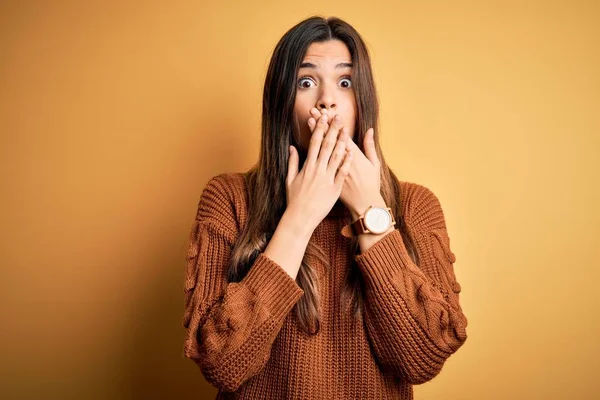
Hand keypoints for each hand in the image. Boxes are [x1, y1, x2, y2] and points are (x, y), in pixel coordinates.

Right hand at [286, 110, 353, 231]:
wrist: (300, 218)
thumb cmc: (294, 199)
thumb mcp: (289, 179)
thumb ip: (292, 162)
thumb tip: (291, 147)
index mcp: (307, 166)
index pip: (314, 143)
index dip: (319, 129)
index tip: (322, 117)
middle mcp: (317, 170)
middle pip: (327, 146)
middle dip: (332, 130)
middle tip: (338, 117)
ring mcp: (326, 179)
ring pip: (336, 156)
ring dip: (342, 142)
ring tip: (346, 130)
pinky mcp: (334, 189)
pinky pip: (342, 172)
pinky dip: (346, 161)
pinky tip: (352, 152)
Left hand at [308, 108, 382, 218]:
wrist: (364, 205)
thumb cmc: (371, 184)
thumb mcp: (374, 164)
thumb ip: (370, 147)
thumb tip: (369, 130)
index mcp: (354, 156)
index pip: (341, 135)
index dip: (333, 123)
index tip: (327, 112)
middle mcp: (340, 161)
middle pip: (329, 138)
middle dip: (321, 124)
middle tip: (313, 111)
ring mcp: (332, 170)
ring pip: (321, 148)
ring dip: (315, 134)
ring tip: (308, 121)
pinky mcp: (328, 177)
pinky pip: (319, 163)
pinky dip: (313, 153)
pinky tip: (307, 144)